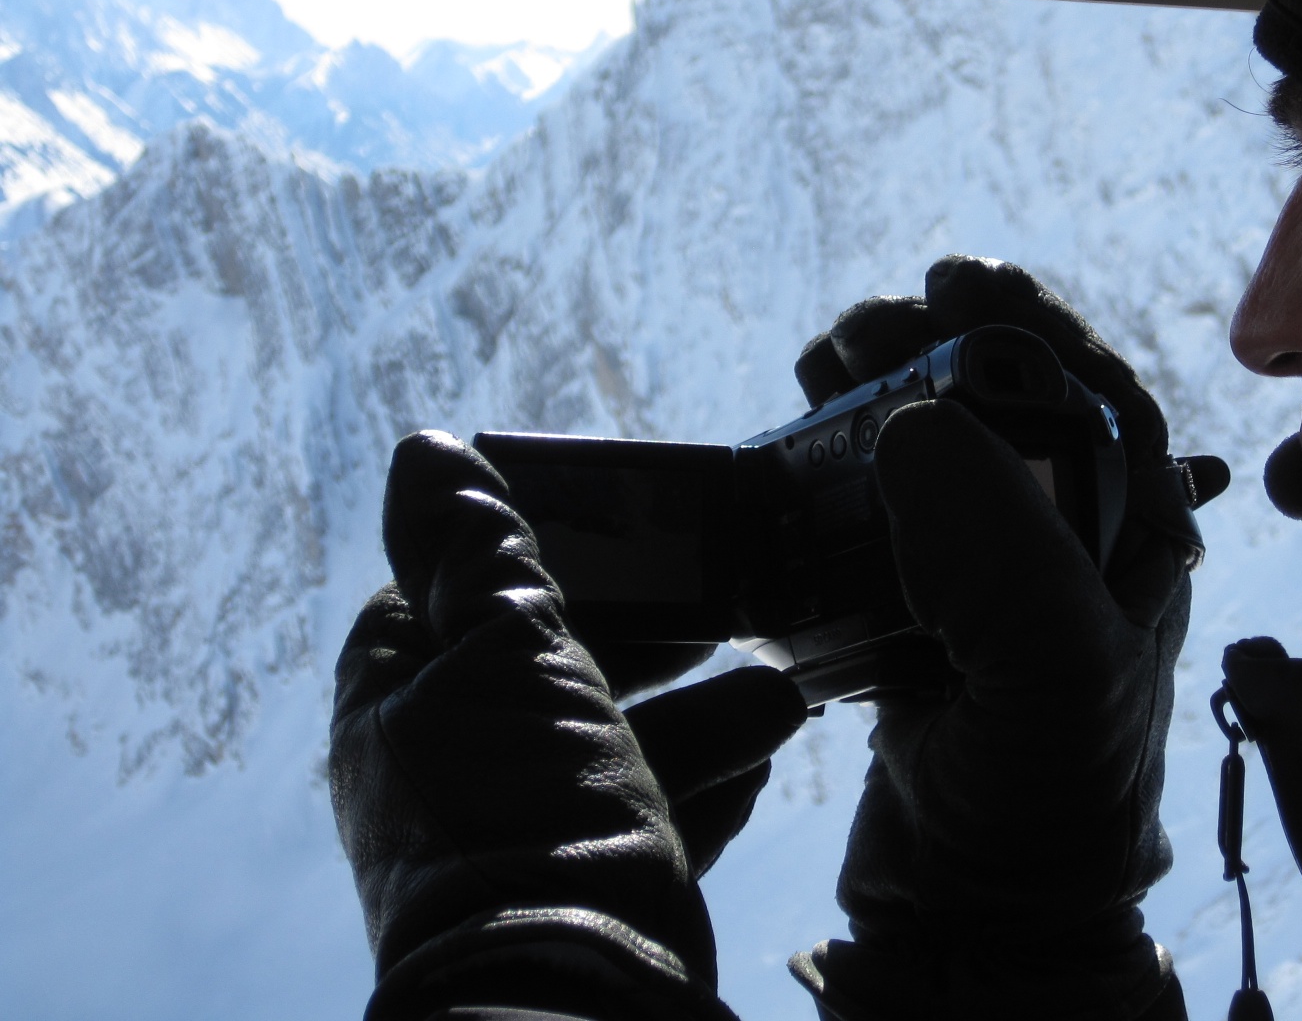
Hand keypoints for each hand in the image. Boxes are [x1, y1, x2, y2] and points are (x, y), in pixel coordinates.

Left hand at [331, 431, 804, 1020]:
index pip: (446, 589)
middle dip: (650, 637)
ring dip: (699, 713)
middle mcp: (448, 763)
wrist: (571, 996)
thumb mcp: (512, 651)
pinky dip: (700, 783)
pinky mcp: (578, 886)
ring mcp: (514, 830)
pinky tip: (762, 763)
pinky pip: (643, 812)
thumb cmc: (531, 808)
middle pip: (549, 663)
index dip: (525, 551)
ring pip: (611, 741)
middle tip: (719, 609)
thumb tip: (423, 452)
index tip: (612, 535)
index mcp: (404, 696)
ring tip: (779, 694)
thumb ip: (479, 551)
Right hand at [787, 257, 1210, 1020]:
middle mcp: (1067, 531)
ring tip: (822, 372)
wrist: (977, 904)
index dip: (1023, 317)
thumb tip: (914, 423)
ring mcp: (986, 561)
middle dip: (926, 342)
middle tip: (857, 337)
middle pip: (996, 392)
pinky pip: (876, 496)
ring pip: (931, 433)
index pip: (1089, 382)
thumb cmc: (1049, 792)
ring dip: (874, 386)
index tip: (952, 279)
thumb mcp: (1054, 665)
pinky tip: (806, 435)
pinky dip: (836, 453)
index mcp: (1133, 527)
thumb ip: (1001, 544)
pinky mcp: (917, 594)